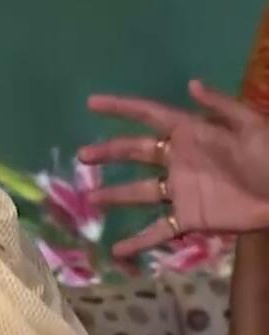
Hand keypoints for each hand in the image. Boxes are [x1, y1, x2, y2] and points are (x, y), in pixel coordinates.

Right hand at [81, 81, 268, 254]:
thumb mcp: (252, 126)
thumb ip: (221, 106)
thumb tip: (190, 84)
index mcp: (191, 133)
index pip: (150, 116)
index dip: (122, 108)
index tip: (92, 103)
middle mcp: (179, 161)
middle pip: (135, 154)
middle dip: (108, 153)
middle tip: (83, 155)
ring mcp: (181, 191)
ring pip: (139, 192)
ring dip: (114, 195)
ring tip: (90, 198)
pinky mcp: (190, 219)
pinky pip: (159, 231)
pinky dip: (138, 241)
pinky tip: (116, 250)